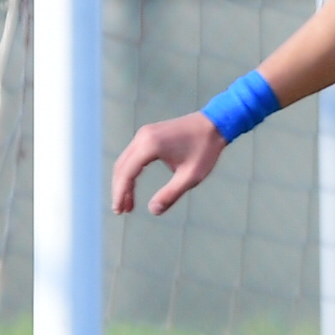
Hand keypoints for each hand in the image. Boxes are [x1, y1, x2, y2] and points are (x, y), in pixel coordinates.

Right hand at [111, 114, 226, 215]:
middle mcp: (143, 137)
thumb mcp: (191, 176)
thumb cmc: (206, 149)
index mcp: (150, 145)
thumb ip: (171, 194)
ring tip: (128, 204)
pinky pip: (132, 155)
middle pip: (121, 167)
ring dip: (124, 182)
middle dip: (119, 190)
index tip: (119, 211)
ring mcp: (144, 133)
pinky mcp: (148, 133)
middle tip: (121, 211)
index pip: (127, 173)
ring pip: (125, 161)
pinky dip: (130, 171)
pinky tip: (133, 186)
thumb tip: (153, 211)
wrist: (216, 123)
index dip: (120, 194)